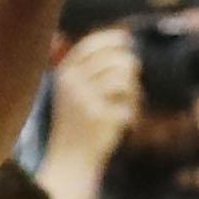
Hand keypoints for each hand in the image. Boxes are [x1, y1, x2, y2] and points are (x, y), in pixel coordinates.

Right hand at [44, 29, 141, 175]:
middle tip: (134, 72)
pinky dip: (132, 110)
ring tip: (128, 101)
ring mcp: (86, 100)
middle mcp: (72, 84)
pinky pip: (129, 102)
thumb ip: (88, 68)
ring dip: (132, 89)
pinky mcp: (101, 117)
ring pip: (123, 78)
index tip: (126, 39)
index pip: (89, 46)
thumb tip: (119, 39)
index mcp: (64, 75)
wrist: (71, 159)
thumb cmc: (77, 123)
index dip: (109, 39)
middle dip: (129, 64)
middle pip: (112, 59)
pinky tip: (126, 119)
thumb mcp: (72, 91)